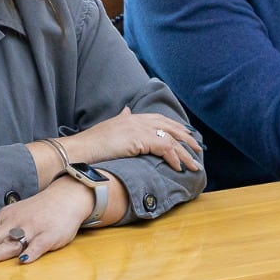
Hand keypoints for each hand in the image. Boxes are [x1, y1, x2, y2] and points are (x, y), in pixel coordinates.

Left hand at [0, 179, 92, 265]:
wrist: (65, 198)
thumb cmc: (34, 212)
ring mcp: (32, 229)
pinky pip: (39, 245)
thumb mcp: (7, 217)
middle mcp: (15, 223)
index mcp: (3, 220)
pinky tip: (23, 262)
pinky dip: (31, 253)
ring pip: (13, 242)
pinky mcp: (49, 236)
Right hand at [60, 107, 202, 173]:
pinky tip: (178, 167)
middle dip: (186, 138)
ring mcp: (139, 129)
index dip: (174, 127)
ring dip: (185, 153)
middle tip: (198, 148)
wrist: (80, 149)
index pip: (159, 119)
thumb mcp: (109, 127)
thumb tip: (127, 111)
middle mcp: (137, 120)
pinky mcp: (140, 140)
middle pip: (169, 127)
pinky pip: (164, 148)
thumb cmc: (91, 143)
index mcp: (131, 117)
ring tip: (194, 165)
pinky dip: (174, 158)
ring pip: (171, 139)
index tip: (186, 135)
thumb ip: (122, 120)